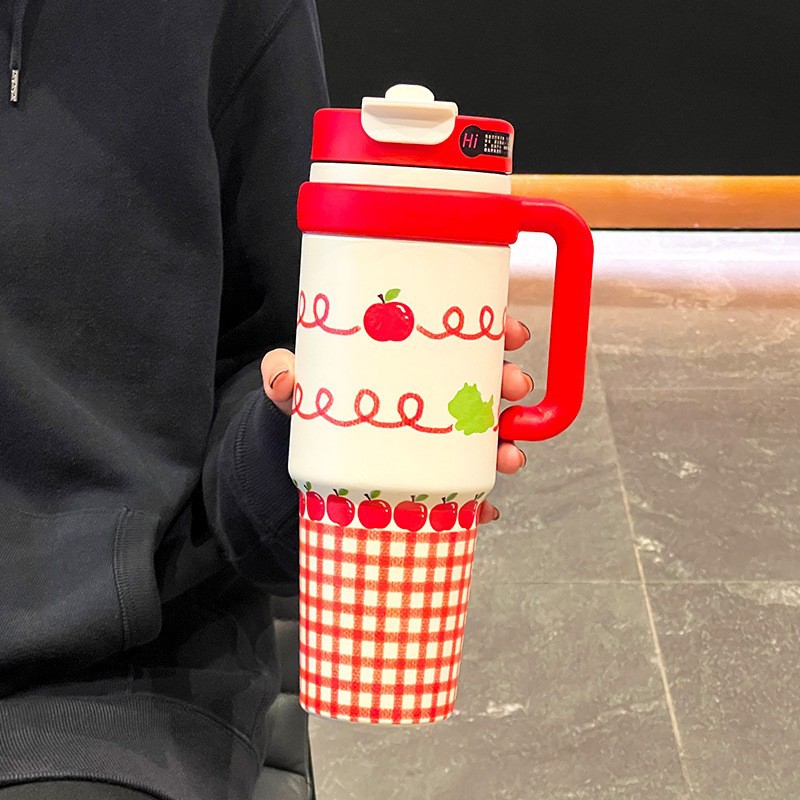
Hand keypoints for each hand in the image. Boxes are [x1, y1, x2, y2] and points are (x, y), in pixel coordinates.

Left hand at [260, 316, 532, 525]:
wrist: (305, 459)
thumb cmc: (315, 408)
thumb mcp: (300, 386)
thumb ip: (284, 375)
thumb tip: (281, 381)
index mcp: (413, 362)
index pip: (462, 338)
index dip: (495, 329)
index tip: (511, 330)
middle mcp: (433, 396)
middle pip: (485, 384)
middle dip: (510, 382)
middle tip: (514, 386)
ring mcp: (437, 438)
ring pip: (486, 436)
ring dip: (509, 444)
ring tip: (510, 456)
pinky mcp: (431, 477)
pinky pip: (464, 487)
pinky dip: (480, 500)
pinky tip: (486, 508)